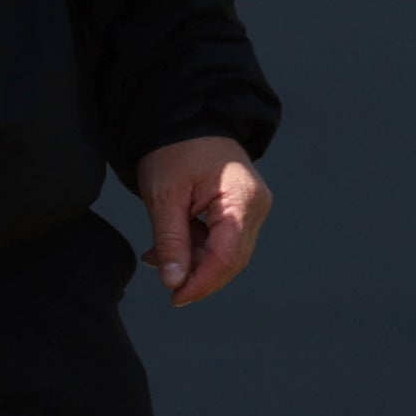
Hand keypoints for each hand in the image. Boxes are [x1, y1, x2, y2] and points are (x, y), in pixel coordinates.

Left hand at [136, 135, 272, 305]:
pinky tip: (169, 249)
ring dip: (194, 262)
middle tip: (168, 286)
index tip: (176, 297)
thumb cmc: (175, 149)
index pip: (227, 256)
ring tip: (159, 257)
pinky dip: (197, 249)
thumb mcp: (165, 196)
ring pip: (227, 253)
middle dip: (198, 276)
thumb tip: (175, 281)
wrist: (186, 117)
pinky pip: (223, 240)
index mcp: (242, 200)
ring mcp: (252, 208)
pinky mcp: (242, 209)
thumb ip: (171, 241)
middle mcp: (256, 206)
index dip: (202, 282)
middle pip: (231, 259)